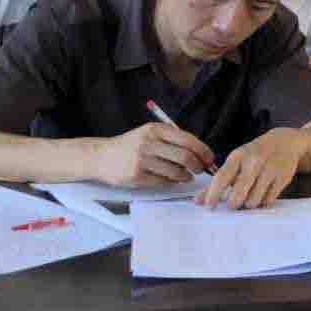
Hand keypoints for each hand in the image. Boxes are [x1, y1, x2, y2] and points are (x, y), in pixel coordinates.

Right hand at [94, 123, 213, 186]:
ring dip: (186, 176)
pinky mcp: (135, 176)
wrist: (101, 156)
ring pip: (175, 171)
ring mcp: (141, 160)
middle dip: (198, 165)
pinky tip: (174, 179)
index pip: (188, 140)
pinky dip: (172, 181)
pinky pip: (163, 181)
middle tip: (201, 169)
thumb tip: (200, 151)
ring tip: (188, 176)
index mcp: (155, 129)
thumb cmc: (130, 145)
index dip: (203, 151)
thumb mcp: (149, 133)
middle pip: (185, 156)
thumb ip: (172, 139)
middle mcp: (148, 143)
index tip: (210, 158)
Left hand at [196, 127, 304, 208]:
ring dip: (249, 204)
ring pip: (253, 200)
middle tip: (233, 204)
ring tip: (249, 197)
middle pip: (238, 194)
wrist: (285, 142)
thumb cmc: (255, 154)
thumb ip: (217, 181)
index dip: (213, 194)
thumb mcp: (236, 161)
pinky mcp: (282, 178)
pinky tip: (262, 194)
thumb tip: (198, 200)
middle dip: (233, 204)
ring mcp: (270, 169)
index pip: (221, 178)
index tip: (209, 206)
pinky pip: (267, 200)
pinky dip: (262, 202)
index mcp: (238, 156)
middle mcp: (254, 161)